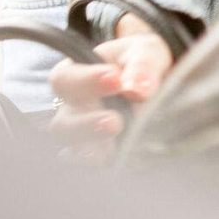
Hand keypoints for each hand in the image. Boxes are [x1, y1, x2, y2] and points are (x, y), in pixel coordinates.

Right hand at [47, 13, 174, 162]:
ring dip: (94, 151)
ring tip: (116, 148)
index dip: (87, 82)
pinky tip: (120, 163)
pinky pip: (97, 166)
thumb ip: (141, 65)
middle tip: (114, 123)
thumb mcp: (145, 51)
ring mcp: (85, 136)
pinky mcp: (103, 155)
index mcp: (76, 75)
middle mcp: (73, 109)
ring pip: (75, 150)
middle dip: (86, 126)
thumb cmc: (141, 60)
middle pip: (63, 124)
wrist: (154, 81)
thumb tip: (137, 89)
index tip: (116, 79)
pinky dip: (107, 167)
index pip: (66, 80)